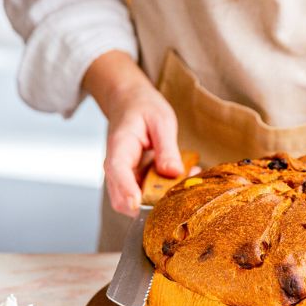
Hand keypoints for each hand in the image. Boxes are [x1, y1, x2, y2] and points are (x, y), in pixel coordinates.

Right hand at [83, 51, 182, 215]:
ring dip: (161, 200)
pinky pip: (147, 196)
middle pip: (122, 198)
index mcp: (120, 147)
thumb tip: (173, 173)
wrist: (129, 102)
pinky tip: (184, 176)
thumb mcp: (161, 121)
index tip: (137, 204)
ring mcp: (124, 177)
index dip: (126, 190)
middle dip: (151, 203)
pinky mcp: (134, 182)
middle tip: (182, 188)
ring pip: (136, 203)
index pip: (117, 172)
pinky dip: (165, 193)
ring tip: (189, 176)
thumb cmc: (142, 107)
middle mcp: (116, 167)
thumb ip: (167, 148)